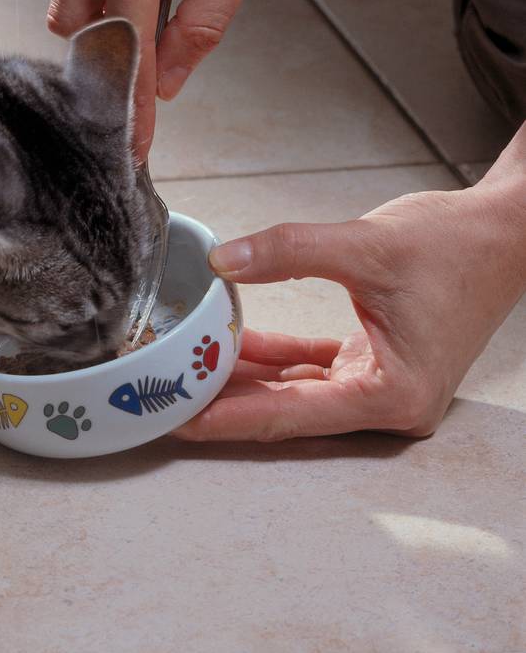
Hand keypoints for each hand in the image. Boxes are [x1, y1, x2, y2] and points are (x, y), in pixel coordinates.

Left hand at [174, 130, 525, 440]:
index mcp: (394, 395)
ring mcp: (378, 386)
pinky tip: (227, 344)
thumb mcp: (366, 244)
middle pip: (286, 412)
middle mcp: (386, 404)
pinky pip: (308, 369)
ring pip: (292, 392)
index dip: (229, 417)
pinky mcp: (371, 365)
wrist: (504, 232)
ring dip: (241, 378)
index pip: (291, 414)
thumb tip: (222, 262)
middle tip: (161, 400)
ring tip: (180, 371)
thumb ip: (289, 252)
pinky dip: (270, 358)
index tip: (176, 420)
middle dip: (223, 403)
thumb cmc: (457, 246)